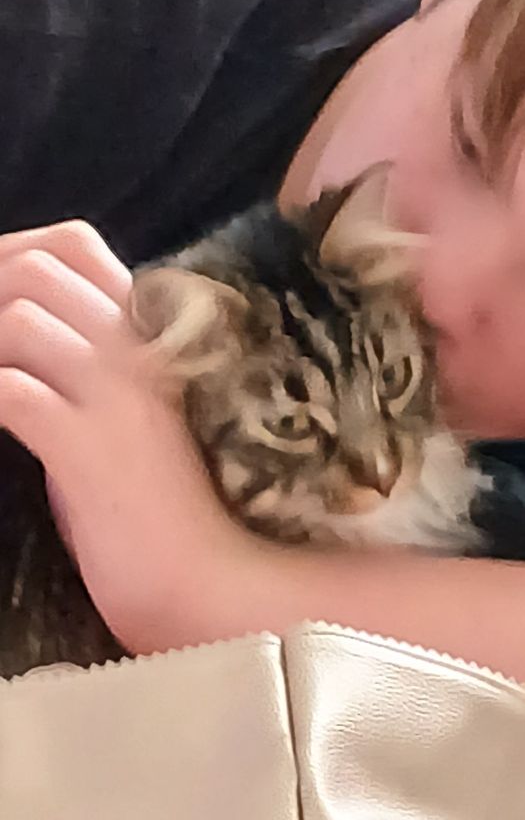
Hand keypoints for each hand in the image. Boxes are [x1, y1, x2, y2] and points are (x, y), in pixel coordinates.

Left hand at [0, 220, 240, 643]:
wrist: (209, 576)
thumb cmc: (170, 501)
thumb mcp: (141, 410)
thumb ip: (98, 361)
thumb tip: (25, 334)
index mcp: (154, 333)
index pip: (73, 243)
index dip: (9, 254)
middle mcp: (141, 348)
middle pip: (36, 268)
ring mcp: (119, 395)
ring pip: (18, 316)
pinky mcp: (91, 448)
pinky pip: (10, 390)